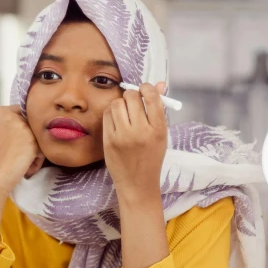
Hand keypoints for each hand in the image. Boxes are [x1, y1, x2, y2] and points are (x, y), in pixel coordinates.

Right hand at [0, 105, 44, 195]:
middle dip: (30, 141)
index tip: (13, 145)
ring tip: (21, 160)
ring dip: (35, 150)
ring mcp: (21, 125)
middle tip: (16, 154)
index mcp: (1, 111)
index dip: (24, 132)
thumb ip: (17, 124)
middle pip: (33, 125)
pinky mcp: (31, 139)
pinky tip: (25, 165)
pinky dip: (37, 159)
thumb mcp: (3, 133)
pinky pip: (43, 148)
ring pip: (39, 136)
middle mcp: (11, 113)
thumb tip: (43, 122)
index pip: (25, 115)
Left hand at [103, 82, 167, 203]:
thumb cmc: (151, 157)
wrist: (137, 183)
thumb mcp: (160, 135)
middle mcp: (141, 132)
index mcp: (158, 130)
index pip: (152, 98)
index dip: (147, 88)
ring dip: (120, 103)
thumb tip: (157, 84)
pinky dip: (111, 113)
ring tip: (124, 112)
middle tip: (133, 102)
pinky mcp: (109, 141)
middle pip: (132, 97)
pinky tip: (116, 120)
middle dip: (132, 95)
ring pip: (117, 103)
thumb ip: (158, 109)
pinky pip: (107, 115)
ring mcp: (123, 137)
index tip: (144, 90)